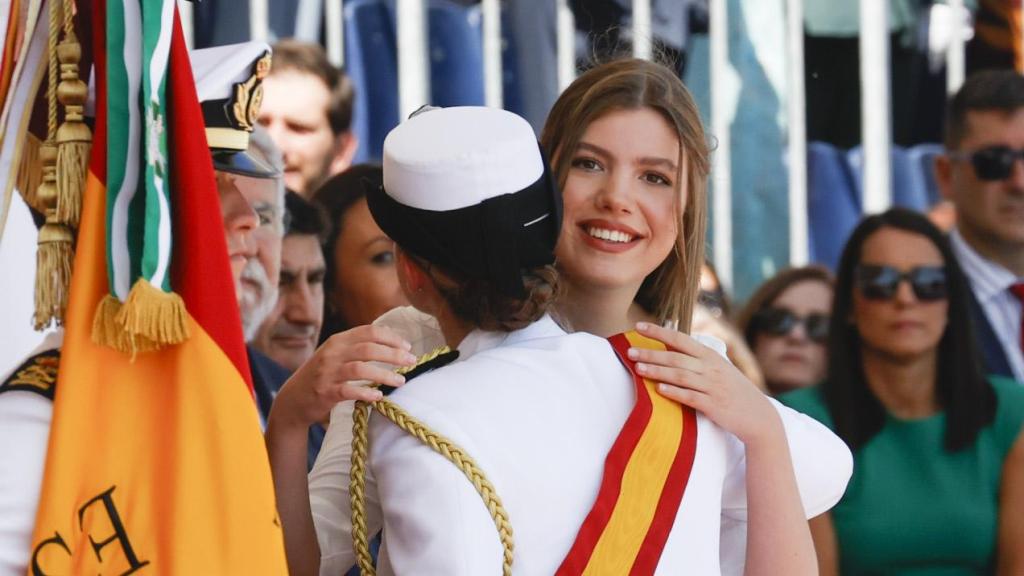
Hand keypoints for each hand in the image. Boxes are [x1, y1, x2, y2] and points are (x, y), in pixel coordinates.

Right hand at [268, 324, 418, 430]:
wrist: (293, 399)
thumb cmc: (322, 375)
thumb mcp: (335, 354)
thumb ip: (356, 346)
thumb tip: (390, 340)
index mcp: (338, 341)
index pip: (369, 331)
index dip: (391, 337)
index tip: (408, 346)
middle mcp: (332, 353)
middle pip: (368, 348)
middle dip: (393, 354)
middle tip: (411, 362)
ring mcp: (327, 373)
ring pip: (360, 368)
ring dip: (384, 374)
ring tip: (401, 381)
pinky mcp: (325, 392)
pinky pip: (348, 390)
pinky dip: (365, 392)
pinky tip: (378, 396)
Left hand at [630, 322, 779, 444]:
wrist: (758, 415)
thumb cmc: (732, 390)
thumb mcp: (718, 368)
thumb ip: (696, 358)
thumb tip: (670, 346)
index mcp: (710, 356)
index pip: (680, 339)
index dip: (658, 332)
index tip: (638, 326)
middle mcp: (711, 368)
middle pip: (675, 358)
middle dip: (651, 354)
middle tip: (629, 352)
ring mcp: (712, 387)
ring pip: (680, 376)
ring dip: (657, 372)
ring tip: (638, 369)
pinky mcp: (713, 406)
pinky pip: (690, 397)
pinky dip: (674, 393)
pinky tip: (659, 390)